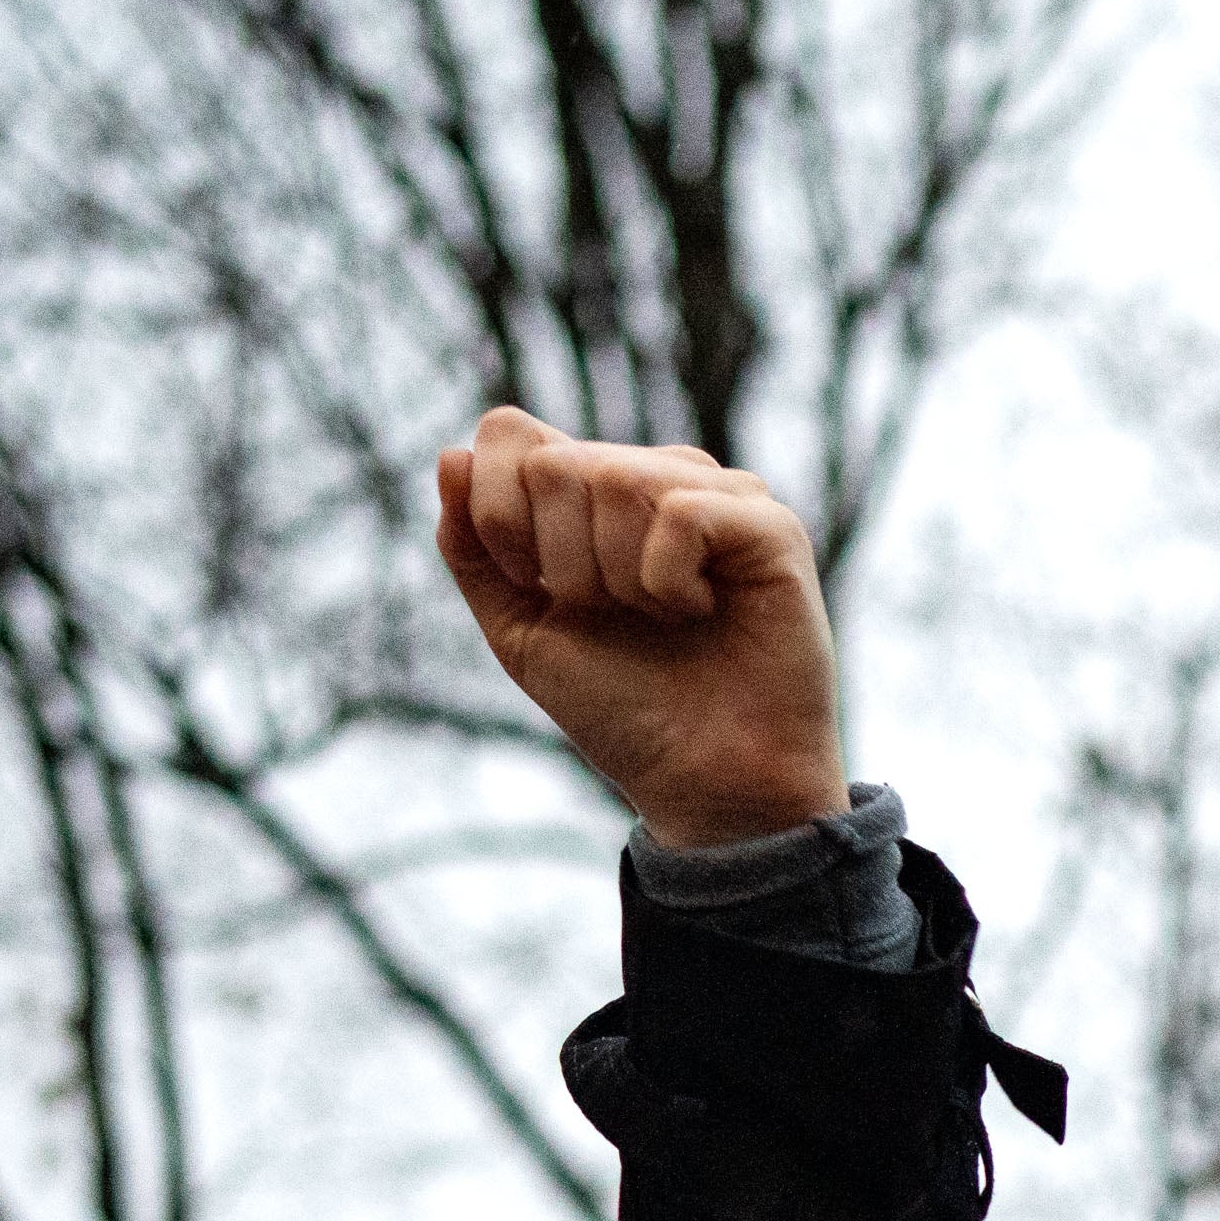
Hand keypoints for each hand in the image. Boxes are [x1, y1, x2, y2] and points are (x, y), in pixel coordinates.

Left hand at [430, 407, 849, 846]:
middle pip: (556, 464)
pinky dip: (668, 581)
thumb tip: (451, 454)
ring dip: (617, 577)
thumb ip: (472, 548)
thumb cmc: (624, 711)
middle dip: (561, 562)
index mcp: (594, 492)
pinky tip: (702, 612)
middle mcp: (655, 476)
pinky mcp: (768, 524)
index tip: (537, 589)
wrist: (706, 785)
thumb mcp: (520, 629)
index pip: (511, 435)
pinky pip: (680, 512)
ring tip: (662, 620)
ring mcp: (717, 493)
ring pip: (615, 478)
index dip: (498, 515)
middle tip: (611, 616)